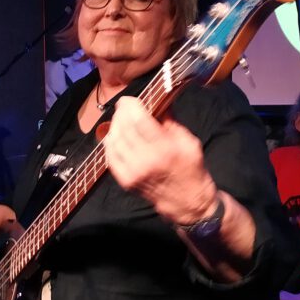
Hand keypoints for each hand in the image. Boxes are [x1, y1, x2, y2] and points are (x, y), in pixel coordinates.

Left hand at [103, 96, 217, 225]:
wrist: (186, 200)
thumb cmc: (189, 167)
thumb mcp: (188, 140)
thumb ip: (169, 120)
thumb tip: (155, 99)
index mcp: (165, 149)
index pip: (138, 120)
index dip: (129, 106)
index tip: (128, 99)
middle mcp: (146, 161)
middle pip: (123, 128)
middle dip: (121, 113)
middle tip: (124, 107)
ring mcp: (132, 172)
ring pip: (113, 141)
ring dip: (114, 126)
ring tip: (120, 120)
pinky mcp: (125, 180)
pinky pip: (109, 156)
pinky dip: (110, 142)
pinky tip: (115, 136)